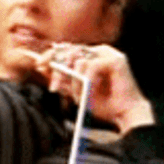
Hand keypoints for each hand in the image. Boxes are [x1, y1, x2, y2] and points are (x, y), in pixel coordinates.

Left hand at [34, 43, 154, 133]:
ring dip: (75, 81)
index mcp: (89, 56)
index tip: (39, 65)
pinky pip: (92, 65)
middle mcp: (98, 51)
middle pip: (69, 51)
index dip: (50, 55)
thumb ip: (62, 79)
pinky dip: (88, 81)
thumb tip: (43, 67)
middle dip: (58, 70)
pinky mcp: (116, 60)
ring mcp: (108, 53)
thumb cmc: (104, 104)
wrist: (124, 115)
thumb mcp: (75, 91)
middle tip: (54, 87)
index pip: (65, 48)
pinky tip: (90, 92)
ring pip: (79, 59)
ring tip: (79, 96)